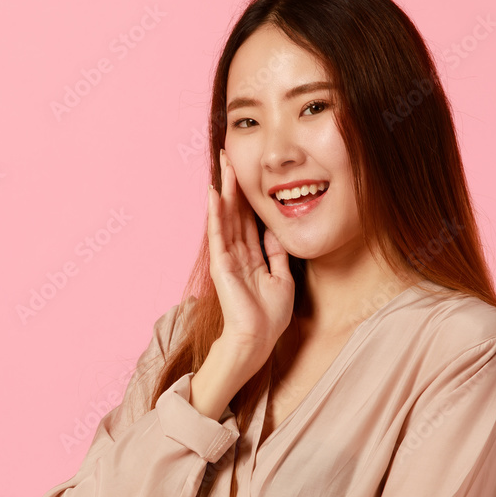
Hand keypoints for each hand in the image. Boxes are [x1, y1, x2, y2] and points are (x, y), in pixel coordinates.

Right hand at [206, 150, 294, 375]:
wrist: (257, 339)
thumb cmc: (268, 316)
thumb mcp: (282, 278)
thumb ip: (277, 254)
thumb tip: (277, 230)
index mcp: (251, 256)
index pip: (247, 220)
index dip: (247, 196)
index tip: (246, 174)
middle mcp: (236, 253)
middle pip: (234, 212)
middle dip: (233, 184)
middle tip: (230, 157)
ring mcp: (227, 257)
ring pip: (225, 217)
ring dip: (224, 190)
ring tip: (223, 166)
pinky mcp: (221, 264)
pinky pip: (218, 233)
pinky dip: (215, 213)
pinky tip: (213, 194)